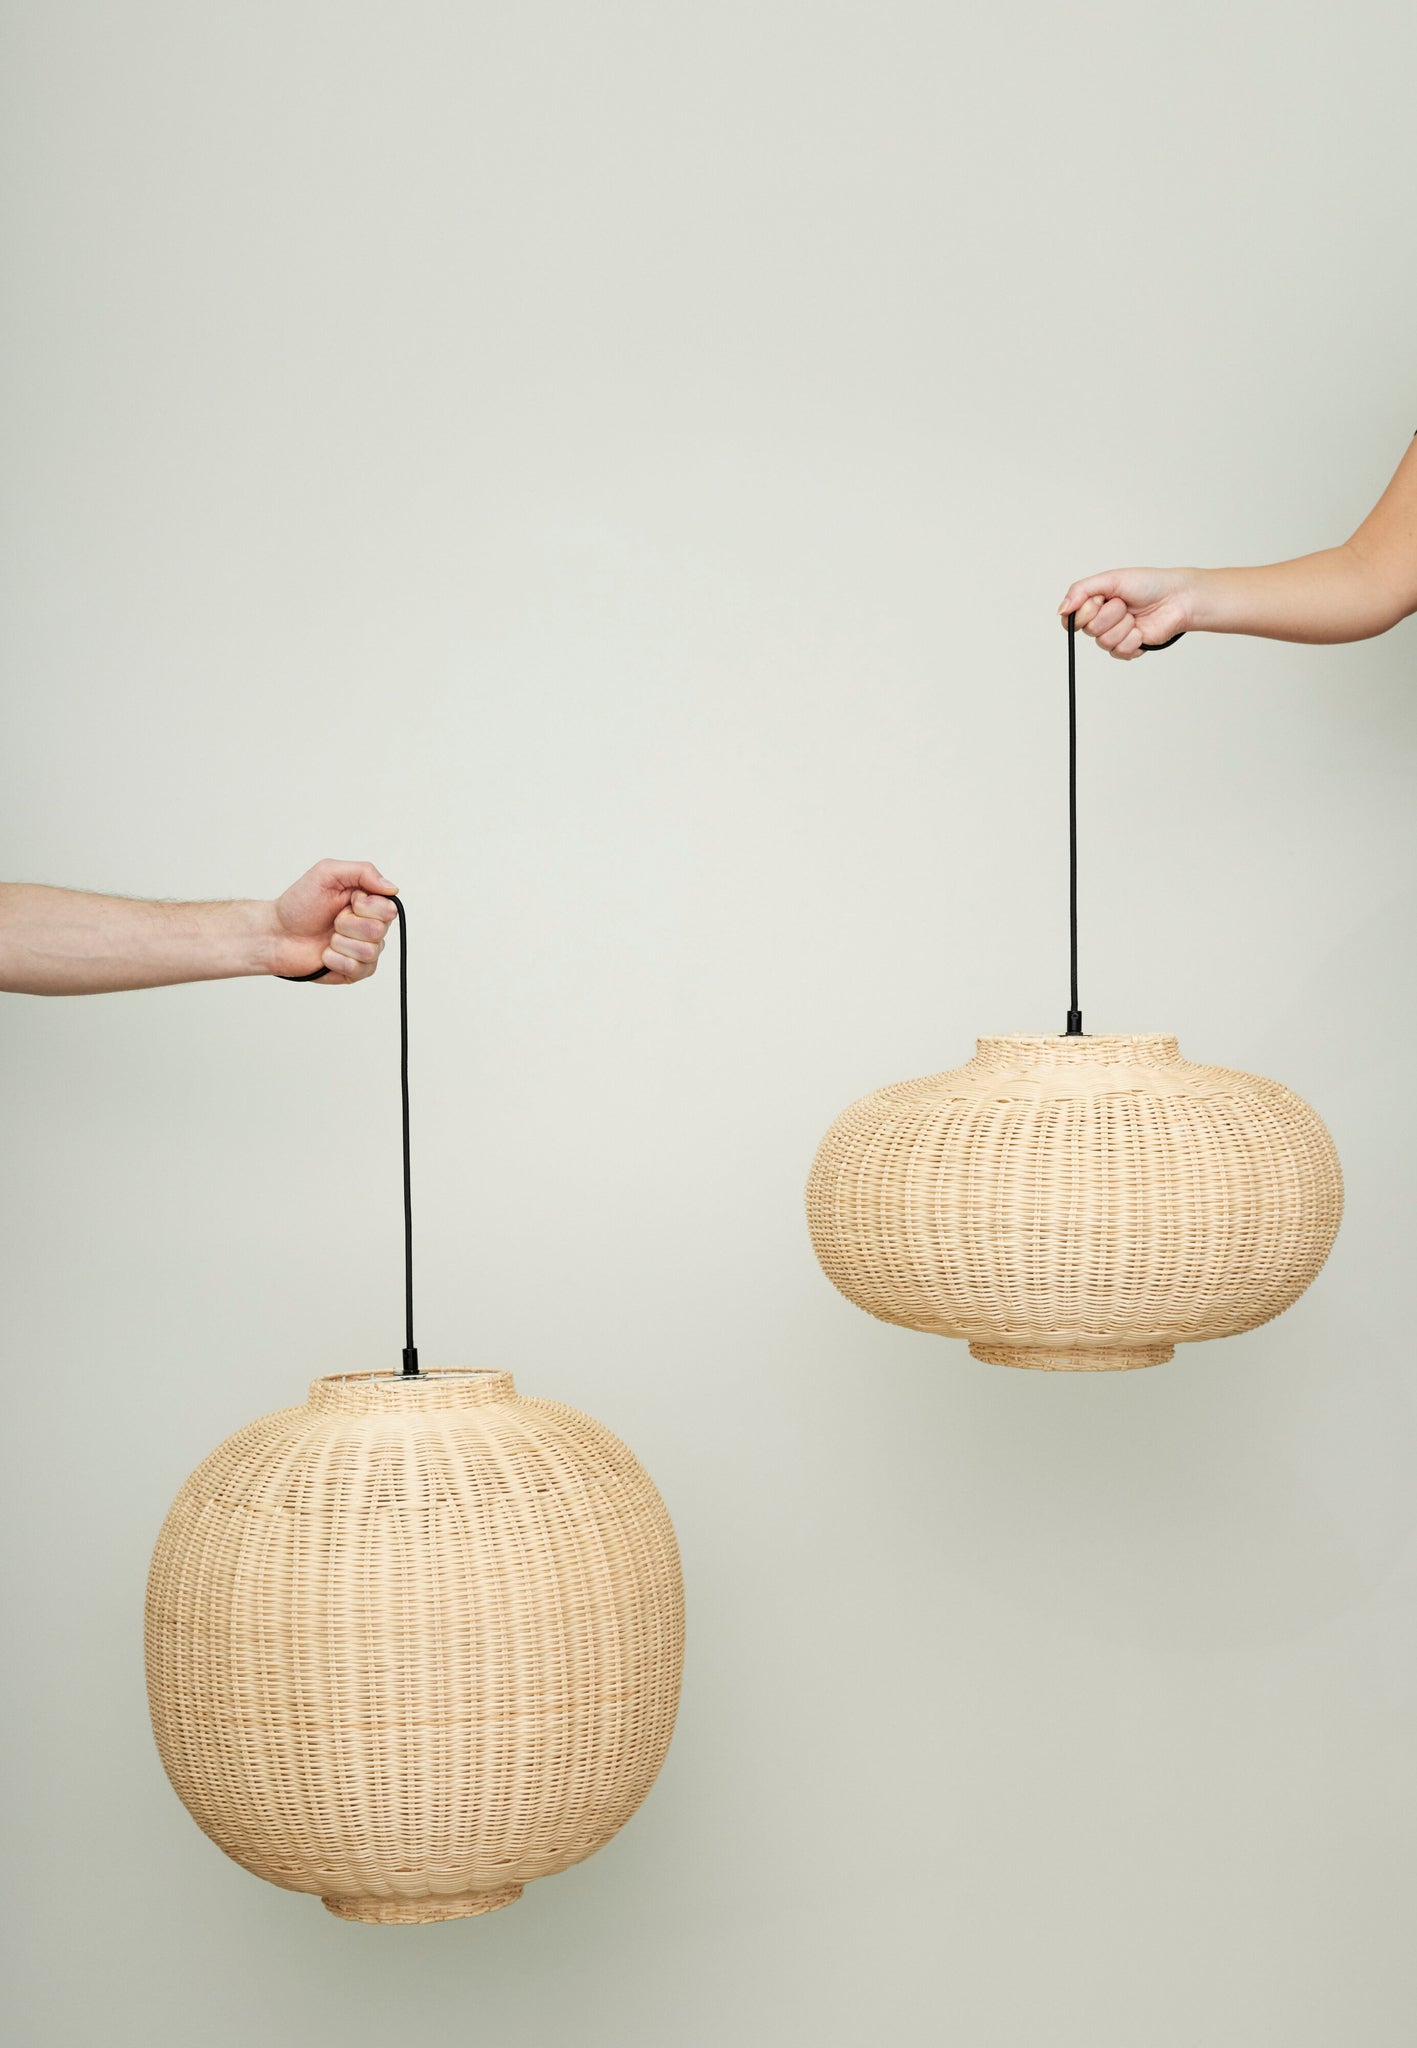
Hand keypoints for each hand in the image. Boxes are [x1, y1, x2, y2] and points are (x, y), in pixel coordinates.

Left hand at [267, 860, 398, 982]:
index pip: (390, 909)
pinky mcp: (355, 971)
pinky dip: (336, 960)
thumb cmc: (298, 904)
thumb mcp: (327, 873)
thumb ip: (363, 871)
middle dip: (347, 924)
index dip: (365, 906)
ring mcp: (364, 950)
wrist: (276, 934)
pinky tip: (325, 954)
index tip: (348, 901)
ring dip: (340, 942)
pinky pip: (358, 969)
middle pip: (379, 930)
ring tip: (327, 938)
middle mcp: (371, 927)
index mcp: (369, 903)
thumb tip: (392, 888)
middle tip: (332, 920)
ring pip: (369, 951)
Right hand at [1058, 568, 1192, 659]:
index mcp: (1094, 605)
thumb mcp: (1110, 579)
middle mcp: (1102, 622)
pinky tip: (1141, 629)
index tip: (1100, 600)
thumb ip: (1081, 590)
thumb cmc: (1148, 584)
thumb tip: (1061, 609)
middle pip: (1090, 630)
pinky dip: (1133, 638)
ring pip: (1104, 642)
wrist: (1177, 598)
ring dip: (1123, 625)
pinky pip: (1120, 651)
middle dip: (1110, 614)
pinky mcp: (1128, 649)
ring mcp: (1115, 636)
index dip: (1085, 611)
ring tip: (1135, 615)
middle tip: (1124, 604)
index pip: (1072, 619)